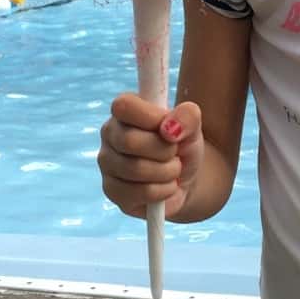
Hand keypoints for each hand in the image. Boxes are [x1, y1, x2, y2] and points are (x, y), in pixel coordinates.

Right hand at [98, 93, 204, 219]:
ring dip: (167, 171)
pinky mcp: (111, 191)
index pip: (124, 106)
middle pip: (130, 141)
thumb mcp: (192, 126)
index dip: (152, 118)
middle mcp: (110, 134)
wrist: (184, 177)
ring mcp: (107, 163)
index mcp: (124, 111)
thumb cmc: (182, 144)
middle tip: (174, 152)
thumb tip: (170, 127)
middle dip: (164, 150)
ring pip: (136, 169)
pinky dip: (163, 190)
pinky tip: (165, 185)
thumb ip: (188, 116)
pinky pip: (140, 192)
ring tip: (173, 169)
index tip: (169, 127)